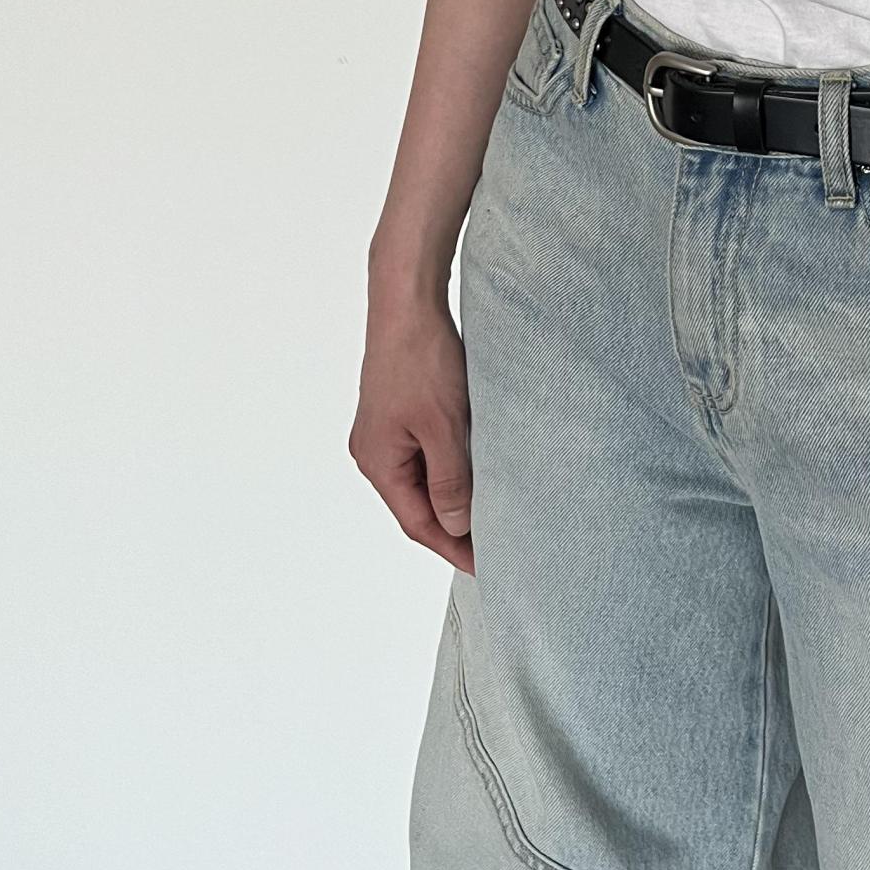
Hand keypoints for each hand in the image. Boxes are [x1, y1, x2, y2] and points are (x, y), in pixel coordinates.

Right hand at [349, 288, 475, 573]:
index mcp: (379, 462)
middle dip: (453, 528)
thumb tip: (455, 527)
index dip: (452, 547)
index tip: (484, 566)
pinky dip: (450, 470)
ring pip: (423, 480)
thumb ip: (450, 481)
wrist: (407, 304)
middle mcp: (375, 452)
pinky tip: (476, 473)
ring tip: (491, 516)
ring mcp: (386, 432)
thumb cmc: (421, 360)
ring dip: (453, 498)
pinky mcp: (400, 413)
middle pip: (417, 505)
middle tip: (494, 547)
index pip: (417, 522)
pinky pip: (425, 455)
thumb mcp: (444, 427)